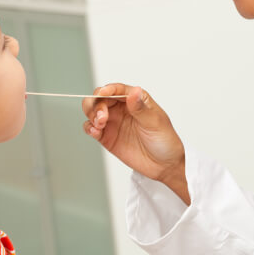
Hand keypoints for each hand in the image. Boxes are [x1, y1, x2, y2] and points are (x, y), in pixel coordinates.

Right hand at [82, 84, 189, 203]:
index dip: (107, 89)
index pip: (117, 89)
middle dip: (96, 104)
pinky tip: (95, 132)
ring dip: (91, 114)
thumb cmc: (165, 140)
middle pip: (100, 97)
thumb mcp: (155, 122)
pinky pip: (91, 128)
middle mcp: (122, 107)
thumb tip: (134, 91)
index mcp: (135, 99)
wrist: (164, 165)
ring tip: (99, 124)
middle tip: (102, 117)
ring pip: (92, 110)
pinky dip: (89, 128)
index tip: (102, 94)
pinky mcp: (106, 136)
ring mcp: (113, 121)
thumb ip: (140, 108)